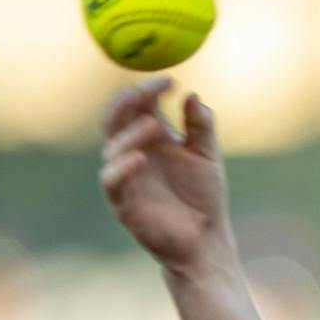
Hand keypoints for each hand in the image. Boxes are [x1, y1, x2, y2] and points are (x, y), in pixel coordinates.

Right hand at [98, 78, 231, 278]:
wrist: (206, 238)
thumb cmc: (204, 196)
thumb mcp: (207, 155)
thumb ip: (201, 126)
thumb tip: (193, 95)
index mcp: (152, 136)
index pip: (139, 104)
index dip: (149, 89)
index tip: (170, 81)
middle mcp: (133, 151)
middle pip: (115, 118)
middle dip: (126, 101)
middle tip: (144, 92)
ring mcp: (125, 176)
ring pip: (112, 146)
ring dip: (130, 133)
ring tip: (155, 125)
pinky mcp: (123, 202)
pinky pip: (112, 181)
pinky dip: (121, 168)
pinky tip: (139, 158)